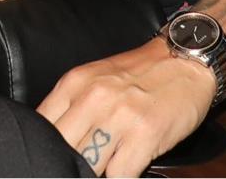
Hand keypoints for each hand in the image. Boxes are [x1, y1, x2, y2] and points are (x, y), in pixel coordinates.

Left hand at [37, 38, 214, 176]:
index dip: (45, 149)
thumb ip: (72, 106)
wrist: (184, 58)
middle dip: (68, 164)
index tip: (52, 159)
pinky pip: (119, 176)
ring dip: (95, 173)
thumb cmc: (140, 73)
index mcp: (74, 83)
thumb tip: (54, 141)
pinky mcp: (144, 134)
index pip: (41, 125)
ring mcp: (118, 116)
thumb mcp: (96, 79)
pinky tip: (125, 171)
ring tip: (104, 169)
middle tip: (79, 167)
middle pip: (61, 149)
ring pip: (87, 166)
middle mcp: (92, 98)